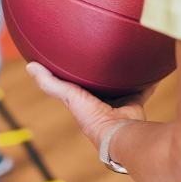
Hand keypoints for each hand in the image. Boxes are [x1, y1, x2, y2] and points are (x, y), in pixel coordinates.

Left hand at [26, 62, 155, 150]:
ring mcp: (119, 101)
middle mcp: (102, 101)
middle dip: (103, 71)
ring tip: (128, 56)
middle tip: (105, 49)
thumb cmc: (91, 117)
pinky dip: (147, 80)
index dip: (76, 72)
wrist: (118, 132)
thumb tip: (30, 66)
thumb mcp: (67, 95)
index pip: (77, 83)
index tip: (76, 55)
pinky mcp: (134, 102)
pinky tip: (151, 67)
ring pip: (122, 83)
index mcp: (84, 100)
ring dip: (124, 74)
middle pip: (101, 82)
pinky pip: (143, 88)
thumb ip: (50, 83)